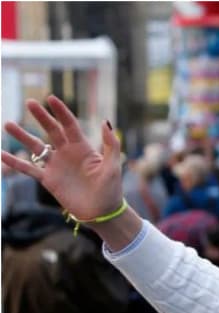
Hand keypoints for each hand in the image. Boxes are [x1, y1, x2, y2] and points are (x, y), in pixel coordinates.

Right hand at [2, 95, 123, 219]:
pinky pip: (29, 169)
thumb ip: (110, 145)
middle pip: (51, 130)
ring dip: (22, 136)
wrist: (102, 214)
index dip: (61, 112)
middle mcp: (67, 153)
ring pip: (36, 147)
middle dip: (41, 117)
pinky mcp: (48, 180)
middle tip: (30, 102)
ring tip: (8, 124)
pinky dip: (15, 163)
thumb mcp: (113, 167)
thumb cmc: (111, 191)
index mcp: (82, 148)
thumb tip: (105, 122)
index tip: (51, 98)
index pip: (70, 125)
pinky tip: (1, 154)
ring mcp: (56, 166)